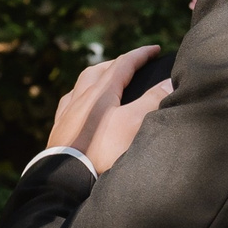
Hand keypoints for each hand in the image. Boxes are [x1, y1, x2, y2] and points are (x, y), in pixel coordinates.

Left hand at [47, 45, 167, 172]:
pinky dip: (78, 100)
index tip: (155, 49)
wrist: (68, 179)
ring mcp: (66, 115)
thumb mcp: (134, 123)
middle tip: (130, 64)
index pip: (123, 64)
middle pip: (98, 71)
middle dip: (116, 64)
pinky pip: (68, 106)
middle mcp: (80, 98)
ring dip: (94, 80)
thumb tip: (169, 80)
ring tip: (104, 83)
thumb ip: (153, 100)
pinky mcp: (58, 133)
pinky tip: (79, 109)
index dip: (141, 55)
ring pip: (79, 87)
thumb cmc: (103, 150)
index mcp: (100, 92)